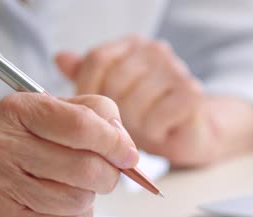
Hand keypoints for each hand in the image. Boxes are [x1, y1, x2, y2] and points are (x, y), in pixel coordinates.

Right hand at [0, 93, 137, 216]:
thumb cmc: (21, 145)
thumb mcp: (53, 114)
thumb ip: (95, 117)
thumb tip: (126, 146)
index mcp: (19, 110)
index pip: (83, 125)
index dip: (116, 142)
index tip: (128, 154)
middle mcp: (4, 145)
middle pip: (88, 167)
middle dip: (109, 174)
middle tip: (105, 172)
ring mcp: (2, 185)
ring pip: (80, 199)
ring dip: (89, 195)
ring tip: (71, 186)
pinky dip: (75, 215)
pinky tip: (57, 203)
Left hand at [56, 36, 252, 166]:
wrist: (189, 134)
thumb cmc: (148, 114)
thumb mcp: (112, 96)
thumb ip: (89, 76)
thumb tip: (60, 58)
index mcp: (133, 45)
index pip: (98, 59)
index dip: (87, 90)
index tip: (89, 114)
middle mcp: (156, 51)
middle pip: (115, 81)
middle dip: (114, 114)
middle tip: (123, 127)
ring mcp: (177, 69)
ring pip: (135, 102)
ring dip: (135, 126)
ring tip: (143, 129)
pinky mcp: (191, 93)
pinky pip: (156, 117)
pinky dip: (153, 132)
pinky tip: (160, 131)